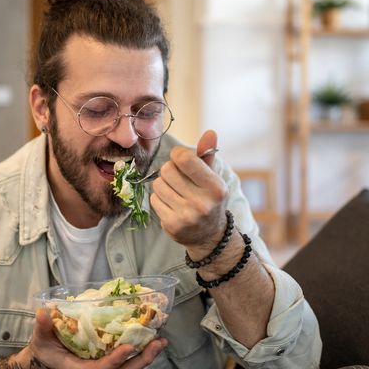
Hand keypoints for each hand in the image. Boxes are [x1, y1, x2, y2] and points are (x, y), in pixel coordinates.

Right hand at [28, 308, 167, 368]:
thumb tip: (43, 312)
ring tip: (161, 341)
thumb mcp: (40, 339)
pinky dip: (140, 352)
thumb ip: (42, 326)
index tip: (128, 348)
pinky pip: (126, 361)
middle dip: (140, 361)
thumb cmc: (44, 350)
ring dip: (145, 356)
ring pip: (127, 368)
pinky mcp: (106, 361)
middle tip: (157, 344)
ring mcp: (101, 368)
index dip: (114, 360)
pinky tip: (152, 339)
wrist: (44, 362)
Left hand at [150, 129, 227, 249]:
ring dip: (164, 185)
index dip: (178, 154)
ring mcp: (186, 216)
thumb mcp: (213, 177)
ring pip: (158, 185)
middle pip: (167, 170)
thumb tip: (209, 132)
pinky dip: (160, 199)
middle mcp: (201, 203)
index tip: (182, 160)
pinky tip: (172, 204)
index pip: (184, 158)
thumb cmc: (210, 199)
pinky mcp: (171, 225)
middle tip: (179, 179)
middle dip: (170, 171)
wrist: (210, 236)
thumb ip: (208, 155)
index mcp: (214, 187)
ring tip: (176, 192)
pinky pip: (154, 200)